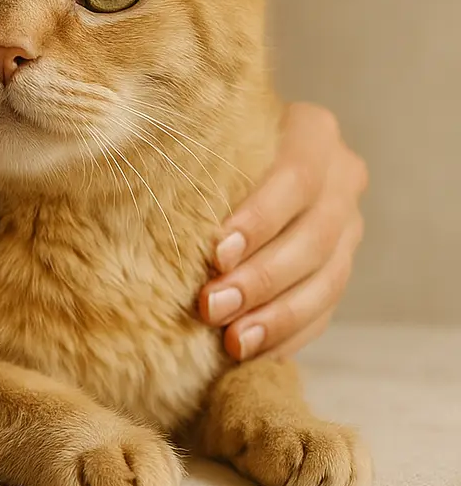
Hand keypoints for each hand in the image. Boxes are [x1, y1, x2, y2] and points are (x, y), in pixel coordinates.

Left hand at [199, 103, 367, 360]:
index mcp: (313, 133)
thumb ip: (196, 160)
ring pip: (326, 281)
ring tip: (231, 340)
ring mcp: (349, 225)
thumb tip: (137, 194)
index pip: (297, 177)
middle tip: (211, 306)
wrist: (234, 159)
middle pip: (313, 237)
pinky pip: (324, 311)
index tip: (217, 254)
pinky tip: (251, 352)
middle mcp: (342, 176)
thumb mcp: (205, 137)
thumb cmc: (202, 145)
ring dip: (276, 317)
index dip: (261, 219)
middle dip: (261, 279)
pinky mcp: (341, 267)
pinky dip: (286, 335)